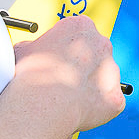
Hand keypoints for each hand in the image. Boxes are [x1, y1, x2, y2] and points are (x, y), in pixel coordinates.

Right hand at [15, 14, 125, 134]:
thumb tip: (32, 50)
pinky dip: (95, 109)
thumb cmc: (30, 76)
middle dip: (81, 66)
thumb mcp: (24, 49)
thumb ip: (36, 45)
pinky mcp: (115, 97)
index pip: (78, 33)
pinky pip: (107, 102)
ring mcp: (111, 71)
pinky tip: (77, 112)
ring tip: (66, 100)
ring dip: (89, 87)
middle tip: (62, 80)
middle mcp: (101, 44)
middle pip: (94, 53)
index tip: (57, 60)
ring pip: (102, 78)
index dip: (66, 48)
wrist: (41, 104)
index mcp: (80, 26)